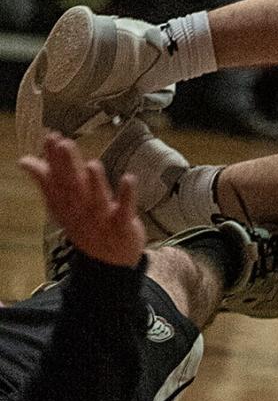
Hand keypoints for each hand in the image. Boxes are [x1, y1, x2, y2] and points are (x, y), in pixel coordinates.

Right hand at [19, 133, 145, 267]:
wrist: (108, 263)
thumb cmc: (85, 224)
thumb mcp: (63, 205)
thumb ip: (47, 180)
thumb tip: (24, 160)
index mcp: (65, 205)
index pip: (56, 180)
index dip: (52, 160)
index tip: (50, 137)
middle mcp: (80, 212)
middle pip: (73, 188)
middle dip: (67, 167)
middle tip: (63, 143)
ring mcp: (101, 220)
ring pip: (97, 200)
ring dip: (95, 183)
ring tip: (92, 164)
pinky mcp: (122, 225)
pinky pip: (125, 210)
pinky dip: (127, 196)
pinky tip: (129, 178)